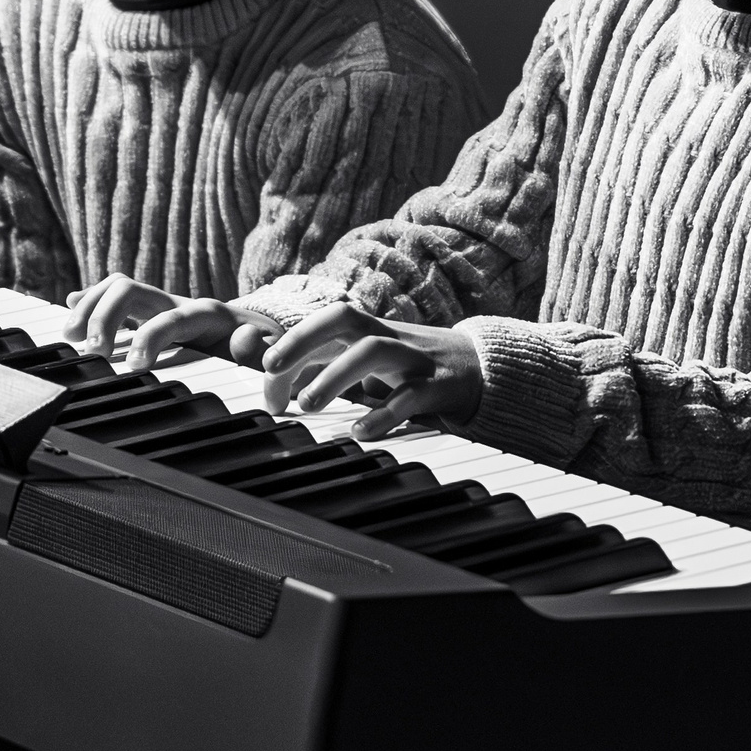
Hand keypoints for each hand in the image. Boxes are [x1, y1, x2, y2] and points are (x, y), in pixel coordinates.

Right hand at [82, 279, 284, 369]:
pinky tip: (70, 309)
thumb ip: (261, 349)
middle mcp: (180, 302)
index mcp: (209, 315)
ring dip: (90, 308)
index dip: (150, 337)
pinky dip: (91, 302)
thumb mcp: (274, 353)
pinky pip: (115, 298)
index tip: (134, 366)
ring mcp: (162, 305)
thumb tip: (244, 340)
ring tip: (71, 338)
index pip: (171, 317)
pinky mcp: (151, 313)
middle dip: (105, 317)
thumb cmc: (270, 350)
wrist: (270, 334)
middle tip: (92, 353)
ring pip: (118, 289)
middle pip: (131, 290)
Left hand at [259, 305, 483, 438]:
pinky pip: (410, 395)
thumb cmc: (413, 367)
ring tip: (308, 405)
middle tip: (270, 368)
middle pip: (342, 320)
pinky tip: (360, 431)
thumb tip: (278, 384)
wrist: (483, 369)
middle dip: (303, 339)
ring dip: (335, 375)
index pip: (323, 323)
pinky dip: (383, 412)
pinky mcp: (439, 385)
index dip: (290, 344)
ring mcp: (415, 358)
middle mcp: (389, 336)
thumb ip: (328, 365)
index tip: (267, 376)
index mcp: (370, 330)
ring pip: (372, 351)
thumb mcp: (371, 360)